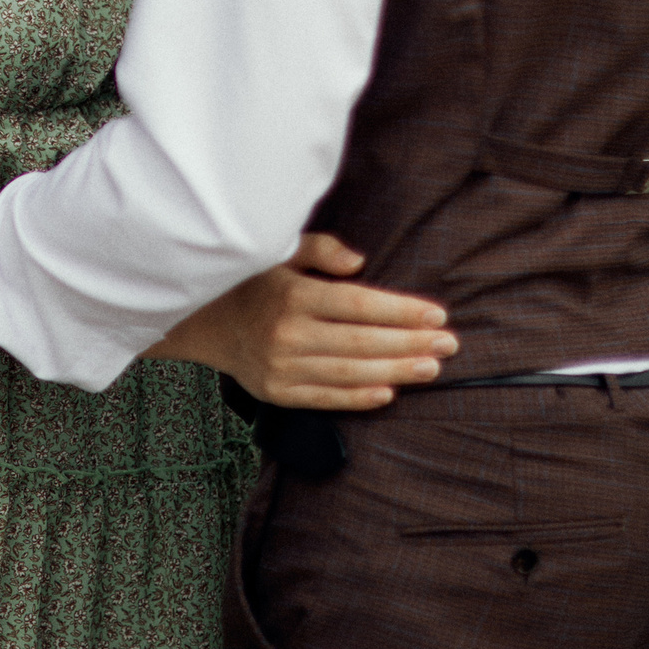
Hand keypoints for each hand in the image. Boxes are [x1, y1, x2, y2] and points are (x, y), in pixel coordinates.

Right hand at [156, 234, 454, 408]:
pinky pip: (326, 398)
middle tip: (449, 344)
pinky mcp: (276, 392)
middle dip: (411, 343)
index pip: (359, 305)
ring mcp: (280, 367)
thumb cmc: (249, 281)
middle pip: (362, 342)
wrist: (199, 321)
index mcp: (290, 293)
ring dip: (396, 371)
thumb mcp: (278, 251)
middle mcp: (286, 333)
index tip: (437, 314)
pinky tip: (389, 391)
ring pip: (350, 373)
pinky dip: (359, 397)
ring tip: (431, 368)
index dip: (402, 311)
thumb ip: (320, 249)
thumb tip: (360, 263)